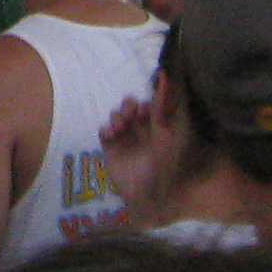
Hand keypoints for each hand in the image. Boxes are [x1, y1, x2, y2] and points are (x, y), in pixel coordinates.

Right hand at [95, 91, 185, 219]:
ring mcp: (125, 141)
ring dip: (117, 117)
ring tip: (121, 126)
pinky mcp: (111, 151)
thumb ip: (162, 106)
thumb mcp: (167, 134)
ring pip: (116, 118)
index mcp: (157, 127)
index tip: (144, 106)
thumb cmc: (165, 165)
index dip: (144, 103)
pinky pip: (104, 133)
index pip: (148, 106)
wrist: (152, 196)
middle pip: (130, 109)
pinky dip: (106, 130)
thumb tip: (165, 75)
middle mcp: (141, 132)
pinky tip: (111, 135)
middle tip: (131, 112)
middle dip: (128, 107)